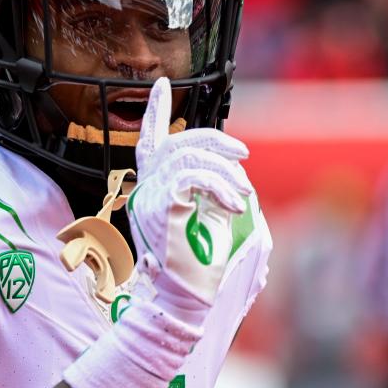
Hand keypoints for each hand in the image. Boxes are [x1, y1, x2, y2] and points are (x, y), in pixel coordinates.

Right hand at [127, 77, 251, 321]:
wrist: (186, 302)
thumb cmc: (202, 273)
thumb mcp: (210, 223)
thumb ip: (213, 195)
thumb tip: (236, 178)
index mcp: (152, 191)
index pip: (150, 142)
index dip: (155, 112)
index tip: (159, 85)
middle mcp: (144, 190)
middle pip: (178, 142)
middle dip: (214, 140)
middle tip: (243, 156)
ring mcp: (148, 196)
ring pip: (189, 155)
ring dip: (225, 170)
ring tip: (242, 195)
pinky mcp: (160, 204)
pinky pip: (194, 175)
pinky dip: (221, 186)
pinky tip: (235, 206)